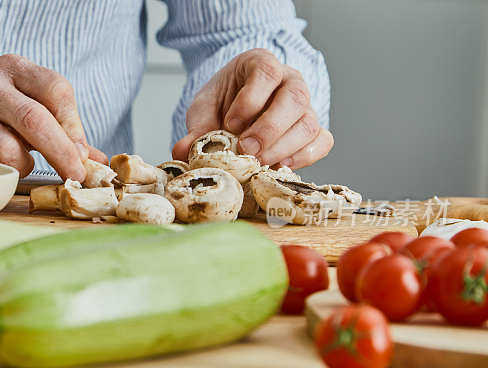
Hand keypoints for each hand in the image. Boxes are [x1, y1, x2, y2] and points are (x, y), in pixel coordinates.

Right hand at [0, 54, 106, 180]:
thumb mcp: (18, 105)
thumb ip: (58, 129)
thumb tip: (98, 161)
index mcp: (13, 67)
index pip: (57, 90)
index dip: (74, 126)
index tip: (82, 153)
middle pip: (36, 120)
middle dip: (62, 153)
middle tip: (76, 175)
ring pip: (10, 151)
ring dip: (24, 167)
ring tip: (17, 163)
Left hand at [172, 49, 332, 168]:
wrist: (235, 111)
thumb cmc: (222, 104)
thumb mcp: (204, 110)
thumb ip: (197, 128)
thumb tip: (181, 151)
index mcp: (261, 65)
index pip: (266, 73)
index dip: (250, 101)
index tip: (230, 124)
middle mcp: (290, 81)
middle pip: (294, 99)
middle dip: (269, 129)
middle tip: (246, 150)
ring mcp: (306, 106)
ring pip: (309, 123)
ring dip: (283, 147)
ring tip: (258, 164)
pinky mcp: (313, 130)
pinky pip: (322, 142)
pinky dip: (303, 157)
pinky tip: (279, 166)